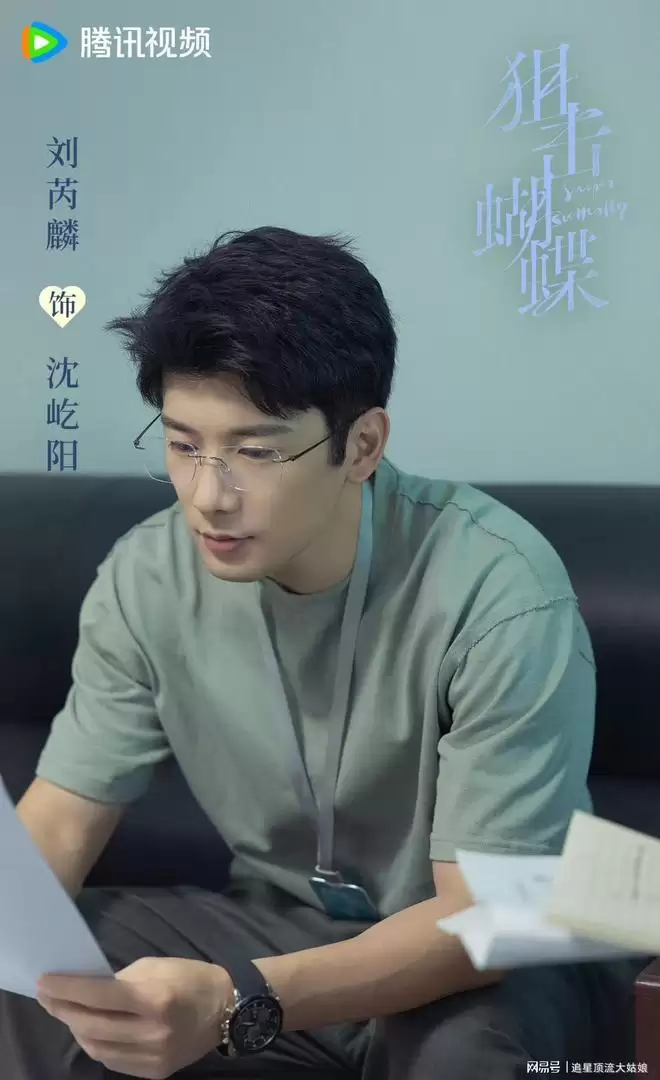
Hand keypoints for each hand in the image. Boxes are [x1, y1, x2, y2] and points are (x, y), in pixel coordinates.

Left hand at [37, 957, 232, 1078]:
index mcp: (154, 998)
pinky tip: (91, 1031)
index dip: (68, 990)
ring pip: (98, 1049)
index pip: (99, 996)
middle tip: (48, 996)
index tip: (44, 982)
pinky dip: (97, 1045)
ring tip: (67, 1013)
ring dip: (77, 1030)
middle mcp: (152, 1032)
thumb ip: (120, 980)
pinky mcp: (155, 1073)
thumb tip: (87, 989)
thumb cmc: (189, 978)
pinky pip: (114, 1061)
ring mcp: (153, 1057)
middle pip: (92, 1026)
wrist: (226, 1009)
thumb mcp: (156, 966)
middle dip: (64, 1010)